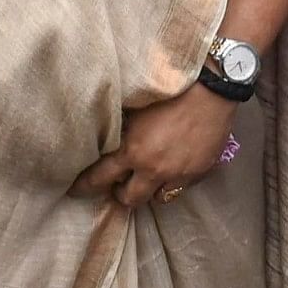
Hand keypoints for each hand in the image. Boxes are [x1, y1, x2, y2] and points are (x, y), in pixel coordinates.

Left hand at [71, 82, 233, 206]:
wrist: (212, 88)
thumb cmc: (170, 89)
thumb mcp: (135, 107)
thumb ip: (121, 127)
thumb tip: (105, 135)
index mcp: (132, 150)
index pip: (100, 177)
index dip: (84, 186)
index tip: (75, 190)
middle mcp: (153, 168)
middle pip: (129, 199)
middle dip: (120, 194)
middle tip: (119, 184)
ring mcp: (178, 174)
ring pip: (157, 199)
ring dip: (149, 190)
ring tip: (148, 177)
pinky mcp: (198, 173)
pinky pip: (180, 189)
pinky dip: (172, 183)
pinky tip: (173, 168)